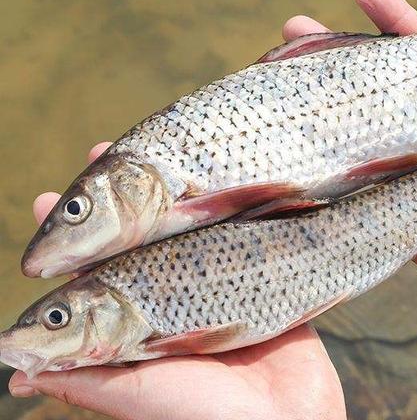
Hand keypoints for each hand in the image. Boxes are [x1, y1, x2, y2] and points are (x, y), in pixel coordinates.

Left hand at [9, 160, 345, 415]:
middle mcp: (176, 303)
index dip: (73, 237)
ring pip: (191, 231)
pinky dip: (234, 208)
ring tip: (150, 151)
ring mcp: (220, 288)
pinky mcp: (262, 282)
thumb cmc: (204, 415)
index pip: (96, 271)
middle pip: (141, 238)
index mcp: (141, 327)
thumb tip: (15, 368)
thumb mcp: (136, 396)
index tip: (44, 198)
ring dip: (172, 190)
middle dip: (121, 197)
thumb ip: (86, 379)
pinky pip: (247, 240)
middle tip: (100, 151)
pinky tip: (221, 179)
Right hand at [284, 0, 416, 396]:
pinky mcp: (402, 217)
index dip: (389, 21)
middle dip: (333, 56)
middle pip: (374, 90)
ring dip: (319, 107)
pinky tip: (295, 150)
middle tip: (292, 29)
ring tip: (277, 76)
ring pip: (358, 136)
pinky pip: (359, 195)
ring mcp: (412, 175)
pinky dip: (329, 174)